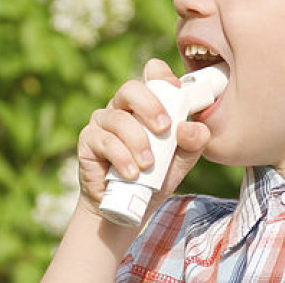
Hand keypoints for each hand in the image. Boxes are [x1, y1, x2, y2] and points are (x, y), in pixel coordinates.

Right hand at [75, 58, 211, 221]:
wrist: (127, 208)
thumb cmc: (154, 177)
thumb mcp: (180, 161)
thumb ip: (192, 143)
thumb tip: (196, 129)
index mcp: (145, 104)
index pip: (151, 75)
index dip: (162, 76)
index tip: (177, 91)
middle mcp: (122, 107)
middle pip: (130, 88)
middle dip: (150, 106)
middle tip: (164, 129)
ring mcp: (102, 122)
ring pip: (118, 118)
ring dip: (137, 141)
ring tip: (149, 165)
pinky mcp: (88, 140)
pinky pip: (104, 140)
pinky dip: (121, 157)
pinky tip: (131, 174)